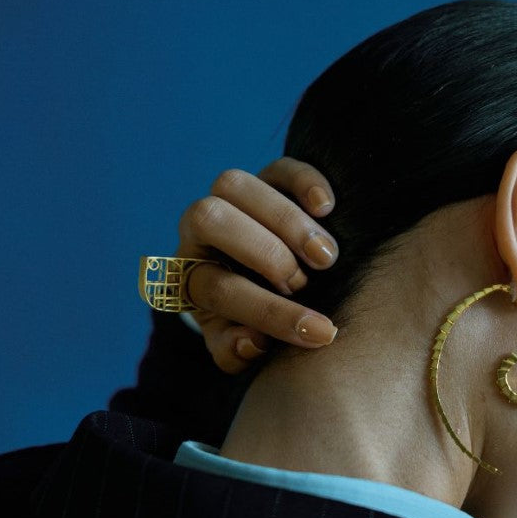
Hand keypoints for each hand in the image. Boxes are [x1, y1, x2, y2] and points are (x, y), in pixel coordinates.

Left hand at [175, 157, 338, 373]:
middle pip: (210, 219)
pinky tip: (328, 208)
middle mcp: (199, 230)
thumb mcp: (237, 342)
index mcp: (188, 275)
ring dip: (286, 220)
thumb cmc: (249, 321)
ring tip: (326, 257)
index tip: (318, 332)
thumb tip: (253, 343)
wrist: (260, 285)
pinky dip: (304, 182)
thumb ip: (236, 350)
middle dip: (265, 254)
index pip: (217, 288)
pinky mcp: (268, 178)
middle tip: (306, 284)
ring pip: (235, 185)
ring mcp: (232, 199)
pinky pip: (278, 168)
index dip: (269, 312)